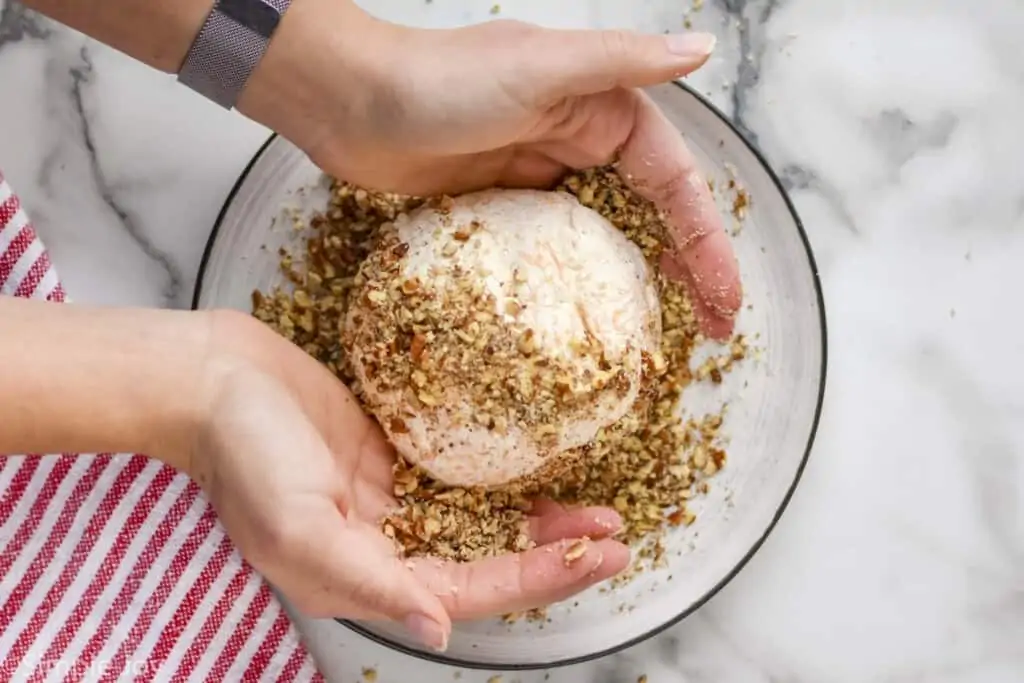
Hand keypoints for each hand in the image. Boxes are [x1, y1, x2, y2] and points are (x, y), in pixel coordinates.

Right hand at [189, 311, 629, 649]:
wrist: (213, 379)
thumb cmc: (242, 454)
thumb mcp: (298, 529)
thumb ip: (370, 583)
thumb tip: (438, 630)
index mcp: (364, 577)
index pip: (473, 590)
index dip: (540, 578)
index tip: (600, 557)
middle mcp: (386, 544)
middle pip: (489, 559)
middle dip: (556, 553)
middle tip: (618, 534)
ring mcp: (393, 496)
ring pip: (483, 518)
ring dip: (539, 516)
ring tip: (599, 507)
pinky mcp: (394, 451)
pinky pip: (461, 471)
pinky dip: (503, 473)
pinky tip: (541, 464)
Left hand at [241, 2, 741, 338]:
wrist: (349, 102)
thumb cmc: (441, 79)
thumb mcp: (542, 65)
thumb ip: (622, 62)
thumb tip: (702, 49)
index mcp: (604, 112)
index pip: (677, 186)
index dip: (708, 244)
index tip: (725, 303)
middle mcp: (580, 145)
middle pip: (650, 219)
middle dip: (685, 274)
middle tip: (708, 336)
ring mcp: (539, 181)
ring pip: (604, 241)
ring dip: (633, 287)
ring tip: (656, 346)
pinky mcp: (500, 209)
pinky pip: (550, 255)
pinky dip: (572, 288)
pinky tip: (580, 327)